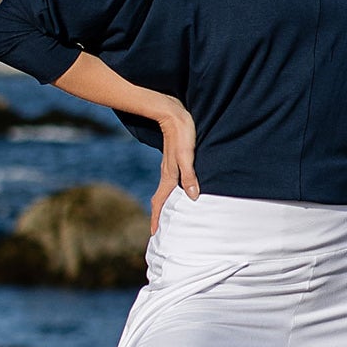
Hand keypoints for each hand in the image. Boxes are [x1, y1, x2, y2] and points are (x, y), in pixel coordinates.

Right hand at [150, 102, 198, 233]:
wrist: (172, 112)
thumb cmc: (182, 133)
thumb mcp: (187, 155)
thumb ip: (189, 176)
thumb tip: (192, 197)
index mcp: (169, 175)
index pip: (161, 201)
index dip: (158, 218)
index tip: (154, 233)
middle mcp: (167, 173)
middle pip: (161, 199)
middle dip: (159, 215)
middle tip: (160, 230)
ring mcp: (169, 166)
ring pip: (165, 191)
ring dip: (165, 204)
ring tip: (168, 215)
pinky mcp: (173, 159)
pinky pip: (170, 182)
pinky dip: (170, 192)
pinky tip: (177, 192)